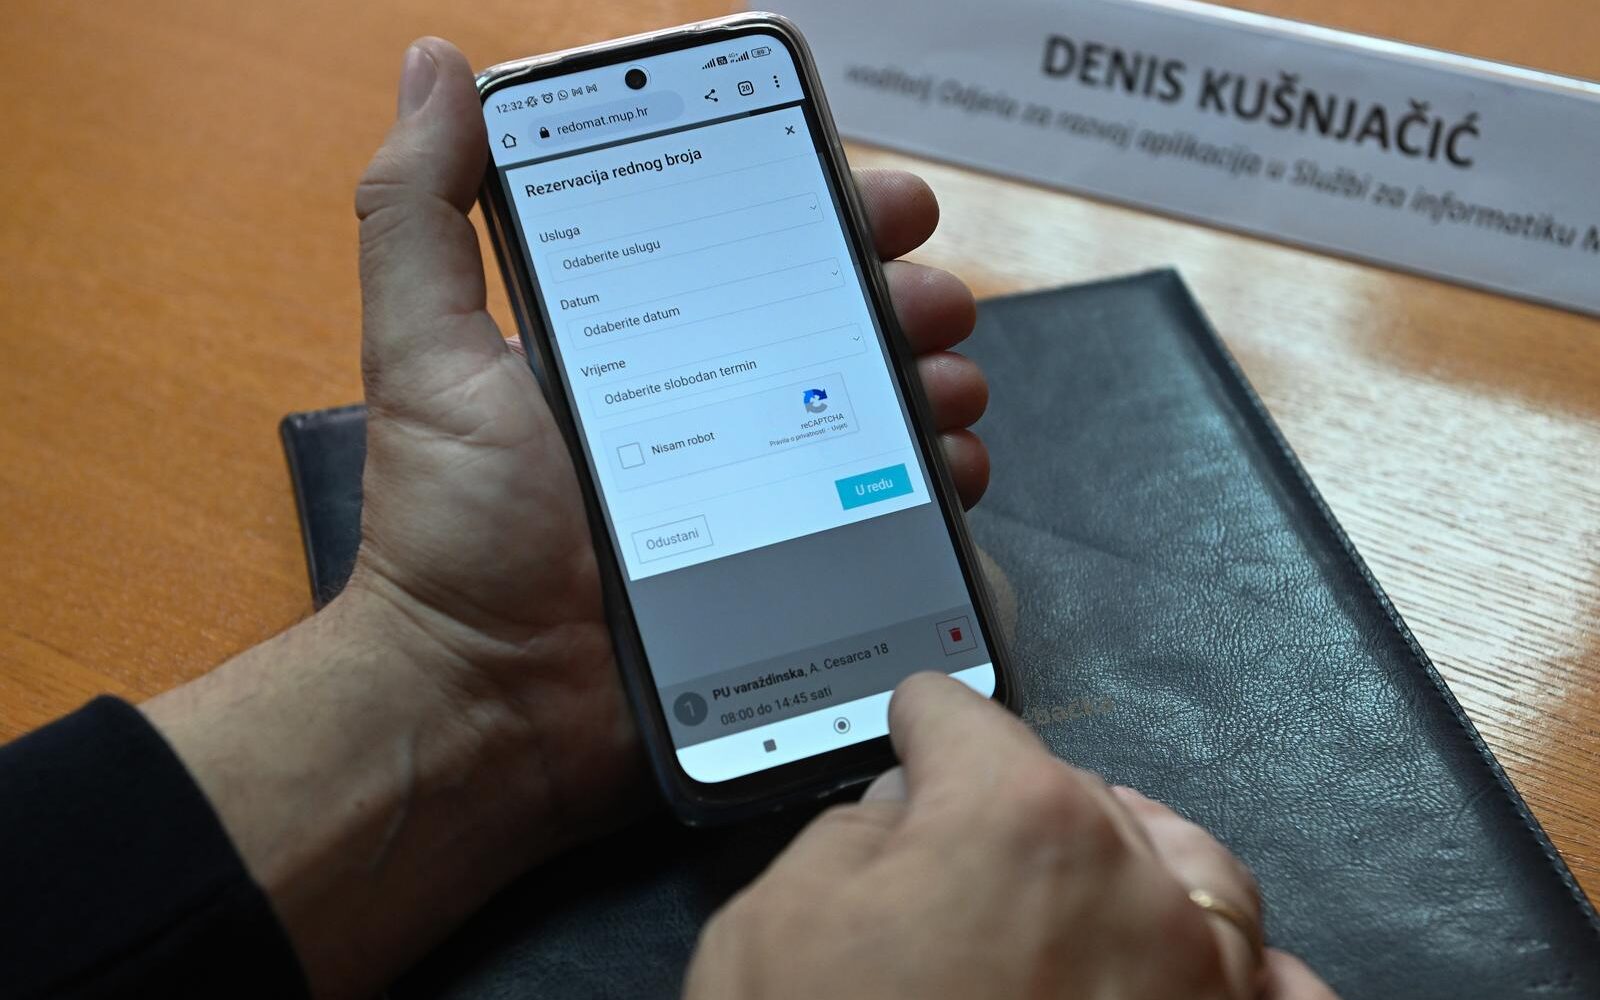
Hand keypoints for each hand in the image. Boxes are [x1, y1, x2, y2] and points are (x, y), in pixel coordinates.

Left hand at [345, 37, 992, 847]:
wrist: (487, 703)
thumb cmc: (455, 530)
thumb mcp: (426, 353)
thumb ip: (420, 208)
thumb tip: (436, 67)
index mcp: (644, 346)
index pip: (755, 251)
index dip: (830, 212)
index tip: (886, 198)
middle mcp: (712, 409)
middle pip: (840, 327)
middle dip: (906, 297)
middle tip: (934, 300)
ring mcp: (762, 494)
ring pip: (882, 414)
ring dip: (933, 383)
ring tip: (945, 387)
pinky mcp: (795, 570)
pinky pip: (890, 514)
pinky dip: (934, 484)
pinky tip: (944, 473)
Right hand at [685, 673, 1339, 999]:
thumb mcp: (768, 927)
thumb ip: (844, 832)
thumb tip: (902, 812)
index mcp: (1014, 817)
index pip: (962, 720)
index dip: (918, 730)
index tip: (915, 740)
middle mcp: (1132, 880)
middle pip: (1072, 790)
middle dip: (1010, 810)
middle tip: (954, 864)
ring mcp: (1202, 978)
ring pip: (1191, 871)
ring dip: (1136, 866)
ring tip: (1085, 892)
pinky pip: (1280, 991)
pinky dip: (1250, 978)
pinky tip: (1204, 976)